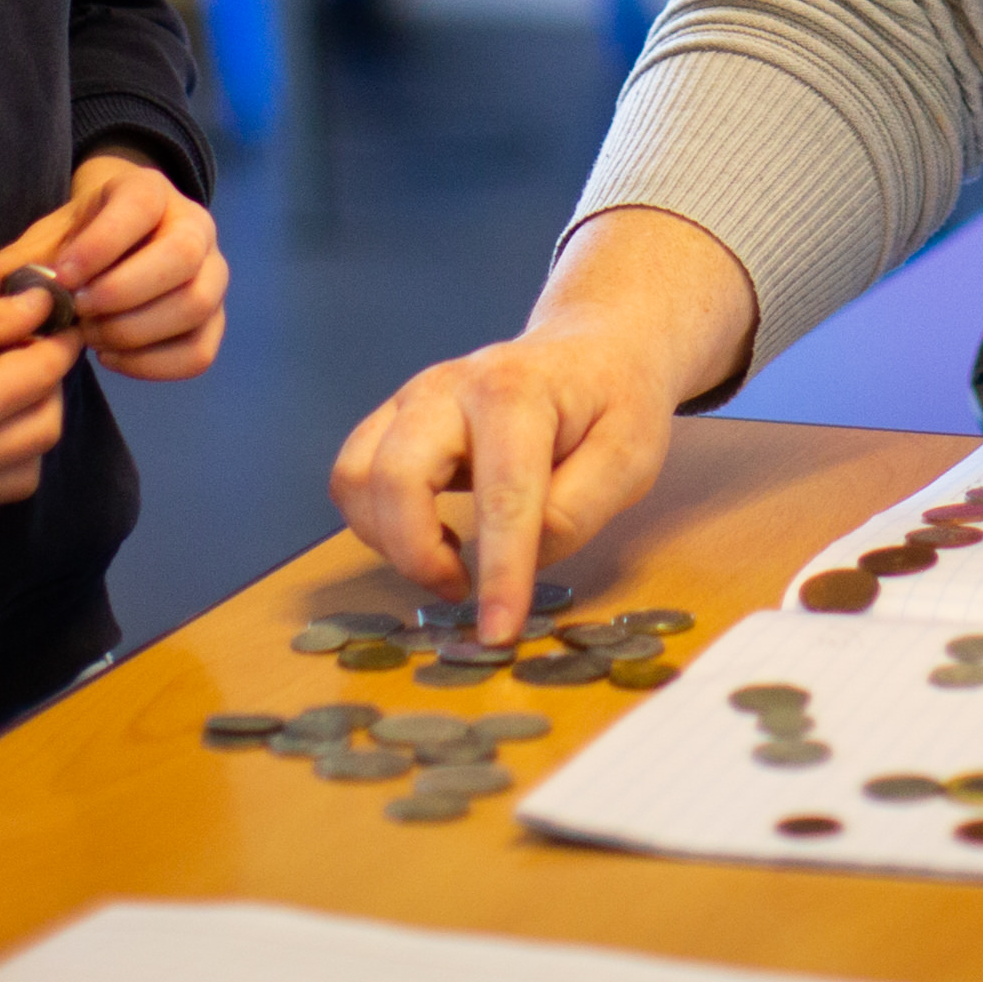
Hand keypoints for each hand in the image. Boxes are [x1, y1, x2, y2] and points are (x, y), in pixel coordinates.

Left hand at [0, 153, 224, 380]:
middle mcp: (195, 226)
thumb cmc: (81, 237)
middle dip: (124, 293)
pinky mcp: (213, 318)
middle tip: (79, 314)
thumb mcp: (49, 236)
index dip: (102, 245)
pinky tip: (111, 357)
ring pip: (196, 306)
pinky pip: (200, 350)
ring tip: (91, 337)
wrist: (121, 240)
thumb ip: (18, 260)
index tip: (64, 277)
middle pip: (182, 259)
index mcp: (150, 192)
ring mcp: (212, 273)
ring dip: (137, 331)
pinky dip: (154, 364)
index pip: (141, 207)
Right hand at [329, 205, 753, 641]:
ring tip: (450, 563)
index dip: (500, 572)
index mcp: (517, 393)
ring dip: (390, 540)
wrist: (588, 349)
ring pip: (356, 477)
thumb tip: (525, 554)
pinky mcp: (392, 419)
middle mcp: (449, 387)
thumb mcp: (630, 456)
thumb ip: (580, 508)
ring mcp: (412, 399)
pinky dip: (376, 523)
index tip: (499, 632)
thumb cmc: (613, 404)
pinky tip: (432, 536)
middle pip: (396, 475)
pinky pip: (352, 478)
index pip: (502, 495)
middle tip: (462, 589)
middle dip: (417, 552)